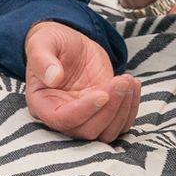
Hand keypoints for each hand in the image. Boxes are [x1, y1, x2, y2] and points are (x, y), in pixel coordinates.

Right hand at [24, 21, 140, 142]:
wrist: (68, 45)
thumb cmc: (50, 44)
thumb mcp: (42, 43)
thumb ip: (42, 59)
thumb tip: (53, 77)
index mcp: (43, 104)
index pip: (63, 120)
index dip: (84, 111)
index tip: (102, 94)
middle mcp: (64, 116)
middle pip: (88, 130)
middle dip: (109, 109)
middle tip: (122, 82)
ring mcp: (85, 117)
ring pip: (106, 132)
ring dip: (123, 110)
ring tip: (128, 81)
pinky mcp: (103, 112)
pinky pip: (120, 123)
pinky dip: (131, 108)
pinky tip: (133, 85)